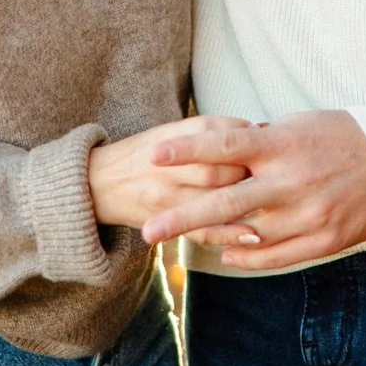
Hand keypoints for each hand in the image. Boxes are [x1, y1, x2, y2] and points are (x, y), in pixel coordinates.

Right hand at [86, 115, 254, 231]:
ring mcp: (168, 196)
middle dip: (253, 173)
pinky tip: (255, 235)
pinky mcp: (166, 222)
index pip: (225, 135)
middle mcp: (171, 165)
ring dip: (249, 203)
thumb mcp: (169, 132)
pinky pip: (204, 231)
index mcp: (174, 138)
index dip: (252, 141)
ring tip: (269, 202)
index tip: (267, 144)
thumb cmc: (141, 155)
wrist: (95, 184)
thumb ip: (210, 131)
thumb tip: (258, 131)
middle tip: (271, 176)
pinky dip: (231, 234)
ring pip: (218, 200)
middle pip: (226, 168)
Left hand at [138, 109, 365, 270]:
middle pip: (225, 202)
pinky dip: (248, 257)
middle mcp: (291, 180)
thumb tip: (219, 149)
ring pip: (248, 234)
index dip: (186, 151)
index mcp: (282, 144)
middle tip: (147, 231)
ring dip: (212, 239)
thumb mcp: (298, 124)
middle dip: (181, 218)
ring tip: (181, 241)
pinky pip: (277, 255)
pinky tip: (226, 253)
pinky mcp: (326, 238)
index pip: (224, 145)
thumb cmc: (344, 135)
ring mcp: (308, 213)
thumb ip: (259, 141)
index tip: (153, 156)